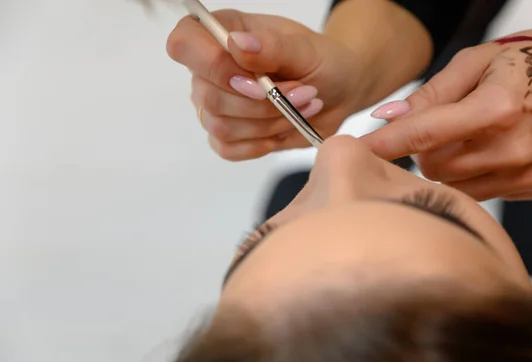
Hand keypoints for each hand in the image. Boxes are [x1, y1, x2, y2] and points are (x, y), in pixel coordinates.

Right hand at [166, 10, 360, 160]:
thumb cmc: (322, 62)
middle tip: (302, 93)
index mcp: (225, 33)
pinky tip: (284, 128)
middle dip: (262, 103)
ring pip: (221, 126)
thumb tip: (236, 44)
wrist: (338, 92)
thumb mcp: (308, 49)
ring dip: (268, 122)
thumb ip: (273, 47)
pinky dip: (261, 144)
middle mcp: (212, 68)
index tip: (256, 78)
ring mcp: (216, 104)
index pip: (184, 43)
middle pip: (208, 96)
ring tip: (301, 108)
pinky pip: (228, 149)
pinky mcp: (228, 135)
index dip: (212, 65)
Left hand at [363, 16, 531, 200]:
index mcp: (497, 108)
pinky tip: (493, 149)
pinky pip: (479, 191)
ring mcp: (527, 174)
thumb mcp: (478, 60)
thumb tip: (386, 119)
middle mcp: (513, 148)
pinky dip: (472, 173)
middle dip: (424, 148)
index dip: (383, 146)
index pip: (422, 136)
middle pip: (432, 166)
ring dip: (447, 162)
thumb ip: (429, 94)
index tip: (353, 154)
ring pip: (452, 183)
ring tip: (473, 133)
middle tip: (445, 122)